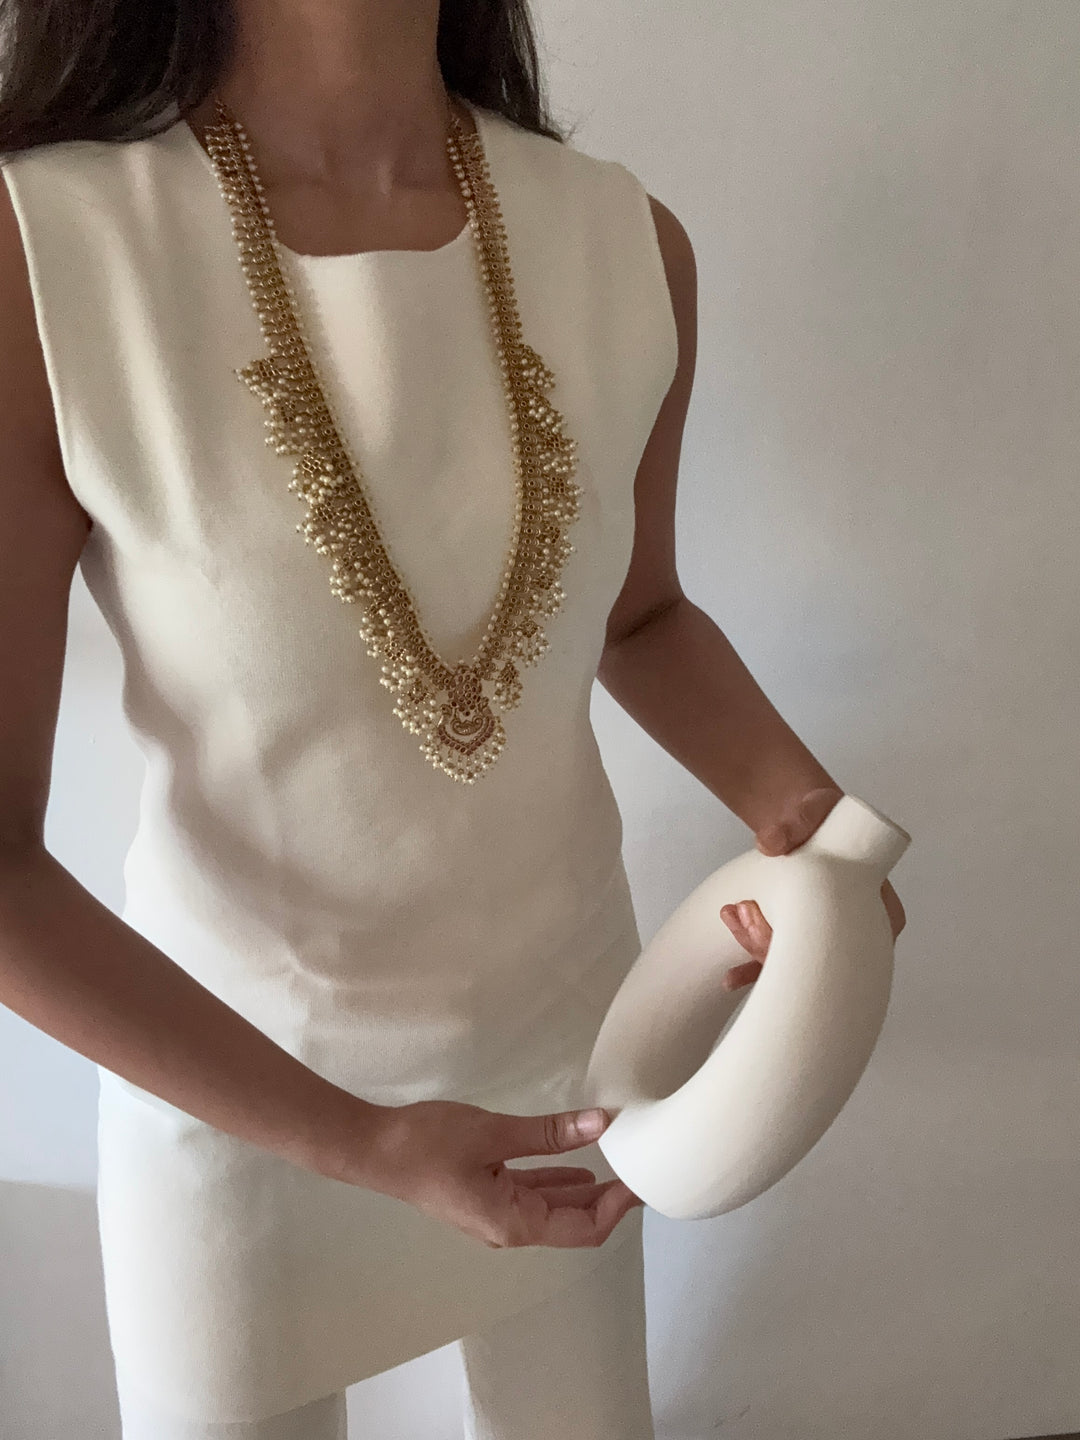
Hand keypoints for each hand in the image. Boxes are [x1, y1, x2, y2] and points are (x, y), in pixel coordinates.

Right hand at [357, 1098, 641, 1249]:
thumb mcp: (494, 1132)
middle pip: (573, 1223)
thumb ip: (549, 1132)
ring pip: (553, 1209)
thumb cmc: (429, 1143)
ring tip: (620, 1164)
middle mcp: (509, 1228)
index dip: (618, 1207)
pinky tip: (577, 1164)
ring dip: (586, 1190)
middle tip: (641, 1168)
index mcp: (514, 1223)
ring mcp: (495, 1213)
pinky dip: (558, 1181)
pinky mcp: (484, 1195)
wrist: (374, 1149)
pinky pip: (533, 1195)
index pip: (584, 1228)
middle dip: (609, 1199)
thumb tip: (602, 1124)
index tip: (644, 1178)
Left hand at [720, 785, 906, 991]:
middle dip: (774, 947)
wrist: (806, 818)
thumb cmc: (824, 817)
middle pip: (818, 960)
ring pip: (794, 964)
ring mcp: (827, 939)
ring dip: (756, 951)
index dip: (814, 948)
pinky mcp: (802, 940)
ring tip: (733, 918)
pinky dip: (753, 972)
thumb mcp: (818, 810)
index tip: (776, 932)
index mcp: (878, 909)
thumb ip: (798, 821)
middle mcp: (856, 932)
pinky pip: (782, 965)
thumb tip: (769, 843)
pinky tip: (731, 980)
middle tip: (744, 914)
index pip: (852, 946)